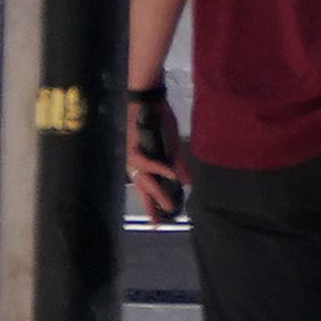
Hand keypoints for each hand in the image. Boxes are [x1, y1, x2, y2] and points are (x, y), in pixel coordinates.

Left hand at [127, 92, 187, 221]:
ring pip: (143, 179)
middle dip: (152, 205)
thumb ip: (178, 164)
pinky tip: (170, 175)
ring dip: (156, 192)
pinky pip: (147, 161)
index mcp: (143, 162)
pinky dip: (159, 169)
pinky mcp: (135, 144)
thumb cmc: (159, 118)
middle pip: (143, 188)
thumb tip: (187, 183)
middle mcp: (135, 161)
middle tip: (160, 221)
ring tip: (168, 204)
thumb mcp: (171, 145)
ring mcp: (133, 153)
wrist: (150, 97)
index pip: (146, 188)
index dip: (151, 205)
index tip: (157, 222)